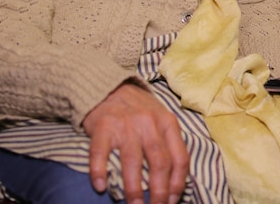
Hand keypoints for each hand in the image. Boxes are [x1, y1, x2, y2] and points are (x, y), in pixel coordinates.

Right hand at [82, 82, 188, 203]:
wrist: (109, 87)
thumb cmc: (139, 110)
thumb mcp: (161, 120)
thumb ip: (169, 144)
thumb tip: (175, 181)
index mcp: (168, 123)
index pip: (180, 158)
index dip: (178, 183)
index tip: (172, 201)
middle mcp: (149, 123)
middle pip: (159, 162)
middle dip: (159, 191)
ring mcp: (125, 125)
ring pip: (132, 162)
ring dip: (134, 189)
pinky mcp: (102, 126)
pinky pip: (100, 153)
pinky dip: (99, 172)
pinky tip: (100, 186)